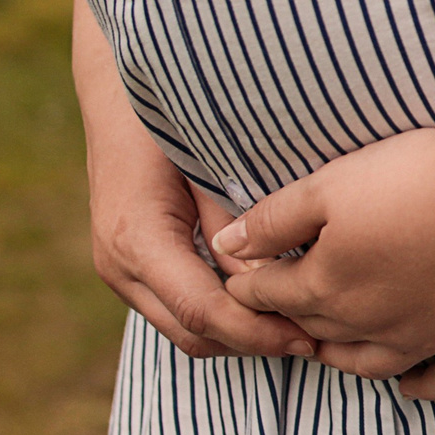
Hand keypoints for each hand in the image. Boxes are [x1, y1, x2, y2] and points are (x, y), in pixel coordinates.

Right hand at [75, 0, 315, 359]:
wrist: (117, 92)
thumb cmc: (170, 117)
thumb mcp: (211, 163)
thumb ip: (237, 223)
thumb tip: (273, 280)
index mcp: (137, 237)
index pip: (203, 310)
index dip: (259, 331)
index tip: (309, 336)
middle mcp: (118, 263)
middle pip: (195, 334)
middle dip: (254, 342)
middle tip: (317, 336)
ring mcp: (117, 270)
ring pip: (185, 331)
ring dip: (239, 335)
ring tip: (298, 324)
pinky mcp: (128, 269)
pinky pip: (178, 310)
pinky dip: (221, 317)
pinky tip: (267, 303)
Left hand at [213, 126, 434, 398]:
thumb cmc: (419, 178)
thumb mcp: (330, 184)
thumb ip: (272, 219)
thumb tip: (226, 246)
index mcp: (325, 285)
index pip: (265, 293)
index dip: (246, 279)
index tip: (240, 268)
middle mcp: (367, 325)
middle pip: (311, 329)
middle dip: (287, 315)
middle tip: (279, 298)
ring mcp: (423, 338)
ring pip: (364, 363)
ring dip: (338, 354)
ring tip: (327, 340)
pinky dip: (419, 386)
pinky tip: (407, 383)